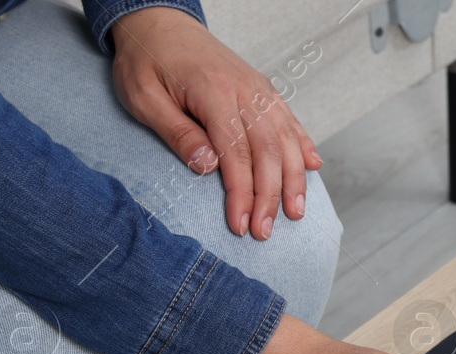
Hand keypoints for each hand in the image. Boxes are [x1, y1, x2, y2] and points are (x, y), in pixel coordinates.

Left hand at [110, 6, 320, 238]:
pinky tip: (313, 167)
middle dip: (270, 196)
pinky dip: (304, 145)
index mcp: (213, 92)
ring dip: (293, 179)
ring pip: (285, 139)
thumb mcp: (143, 98)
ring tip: (296, 212)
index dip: (242, 193)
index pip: (236, 153)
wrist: (157, 20)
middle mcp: (244, 90)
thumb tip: (208, 166)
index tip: (240, 224)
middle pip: (268, 151)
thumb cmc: (146, 59)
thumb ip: (177, 132)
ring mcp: (257, 88)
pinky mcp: (262, 88)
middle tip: (265, 231)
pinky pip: (289, 119)